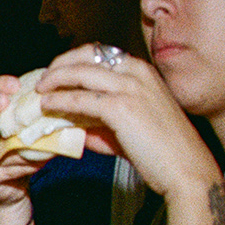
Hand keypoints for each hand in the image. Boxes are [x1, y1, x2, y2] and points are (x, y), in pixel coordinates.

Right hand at [0, 74, 47, 213]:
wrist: (11, 185)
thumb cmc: (18, 150)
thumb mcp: (22, 128)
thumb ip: (31, 115)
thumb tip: (58, 99)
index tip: (16, 84)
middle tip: (3, 101)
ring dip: (21, 143)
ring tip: (41, 137)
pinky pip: (9, 168)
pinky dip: (28, 163)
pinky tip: (42, 158)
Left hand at [34, 45, 220, 201]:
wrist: (186, 170)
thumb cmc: (162, 152)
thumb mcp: (132, 127)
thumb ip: (103, 122)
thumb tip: (75, 124)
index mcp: (142, 71)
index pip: (99, 53)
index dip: (73, 60)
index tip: (56, 72)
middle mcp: (137, 72)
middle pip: (86, 55)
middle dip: (59, 65)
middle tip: (42, 80)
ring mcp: (130, 87)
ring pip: (79, 73)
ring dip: (54, 80)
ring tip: (38, 92)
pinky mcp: (121, 107)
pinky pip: (80, 99)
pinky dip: (59, 101)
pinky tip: (47, 106)